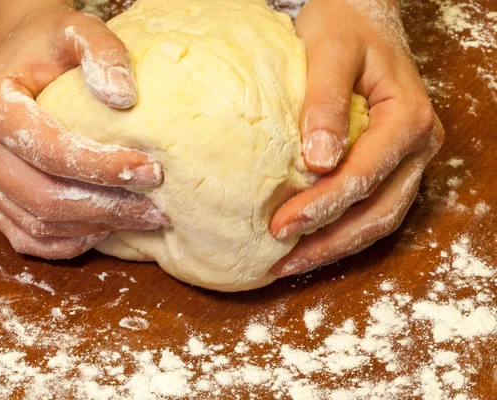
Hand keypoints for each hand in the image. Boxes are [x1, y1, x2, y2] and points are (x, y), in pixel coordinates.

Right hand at [0, 1, 168, 258]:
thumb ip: (102, 51)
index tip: (151, 171)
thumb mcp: (77, 29)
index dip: (103, 167)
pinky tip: (106, 228)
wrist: (18, 62)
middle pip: (43, 197)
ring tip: (143, 218)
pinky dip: (70, 242)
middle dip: (107, 207)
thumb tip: (123, 98)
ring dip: (96, 227)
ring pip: (38, 224)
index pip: (49, 150)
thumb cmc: (49, 47)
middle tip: (156, 208)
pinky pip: (28, 238)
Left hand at [270, 0, 444, 275]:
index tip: (280, 226)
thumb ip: (325, 101)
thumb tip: (317, 161)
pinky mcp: (393, 164)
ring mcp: (409, 159)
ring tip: (290, 263)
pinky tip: (309, 241)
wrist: (363, 17)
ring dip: (336, 246)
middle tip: (281, 259)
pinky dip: (342, 230)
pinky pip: (374, 208)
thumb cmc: (345, 27)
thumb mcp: (331, 51)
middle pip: (378, 211)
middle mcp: (419, 145)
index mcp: (408, 118)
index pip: (365, 176)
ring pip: (380, 218)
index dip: (322, 206)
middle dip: (328, 240)